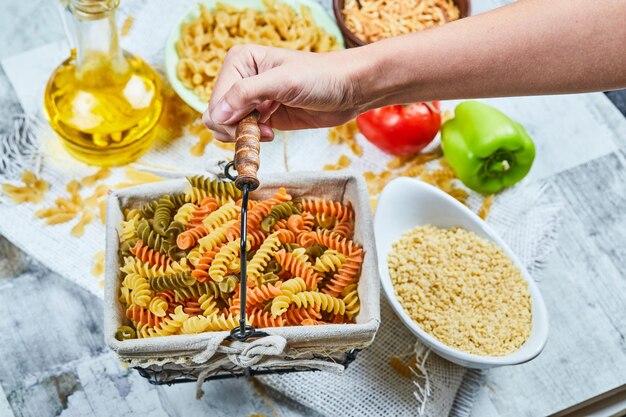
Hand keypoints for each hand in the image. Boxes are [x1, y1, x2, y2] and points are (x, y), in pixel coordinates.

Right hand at [202, 44, 363, 141]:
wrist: (349, 90)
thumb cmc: (321, 77)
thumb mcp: (282, 82)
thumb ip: (246, 94)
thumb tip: (217, 115)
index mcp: (240, 61)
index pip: (216, 100)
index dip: (230, 118)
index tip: (254, 123)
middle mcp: (241, 79)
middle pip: (217, 115)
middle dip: (235, 128)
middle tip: (261, 130)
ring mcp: (252, 99)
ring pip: (227, 127)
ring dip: (244, 135)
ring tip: (267, 131)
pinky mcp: (263, 116)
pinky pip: (243, 133)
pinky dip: (252, 139)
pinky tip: (270, 134)